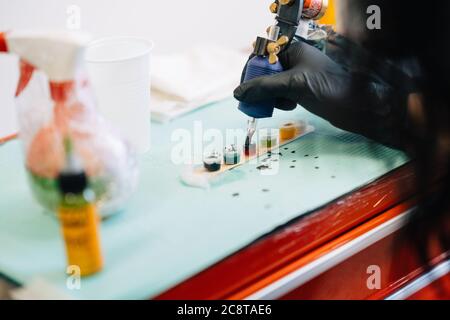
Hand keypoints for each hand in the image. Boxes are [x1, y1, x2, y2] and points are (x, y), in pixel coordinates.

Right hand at [234, 40, 409, 148]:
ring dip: (270, 96)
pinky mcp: (301, 90)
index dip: (251, 69)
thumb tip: (238, 93)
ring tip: (280, 104)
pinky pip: (280, 94)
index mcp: (293, 50)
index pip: (262, 54)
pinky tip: (290, 106)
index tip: (244, 87)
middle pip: (264, 71)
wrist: (354, 107)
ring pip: (271, 85)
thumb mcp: (292, 85)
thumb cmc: (328, 88)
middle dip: (260, 87)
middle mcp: (294, 60)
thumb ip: (264, 87)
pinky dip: (280, 102)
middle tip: (256, 101)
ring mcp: (298, 76)